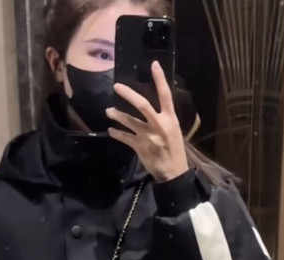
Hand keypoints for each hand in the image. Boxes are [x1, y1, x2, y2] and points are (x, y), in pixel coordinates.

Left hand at [105, 60, 189, 182]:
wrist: (173, 171)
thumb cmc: (175, 150)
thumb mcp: (174, 131)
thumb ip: (164, 119)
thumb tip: (153, 109)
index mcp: (170, 119)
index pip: (166, 95)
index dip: (160, 79)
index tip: (154, 64)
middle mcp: (159, 124)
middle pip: (142, 104)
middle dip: (128, 94)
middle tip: (117, 87)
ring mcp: (148, 135)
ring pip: (129, 121)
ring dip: (117, 115)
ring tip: (108, 111)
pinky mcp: (140, 146)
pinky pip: (125, 137)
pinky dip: (117, 134)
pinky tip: (110, 130)